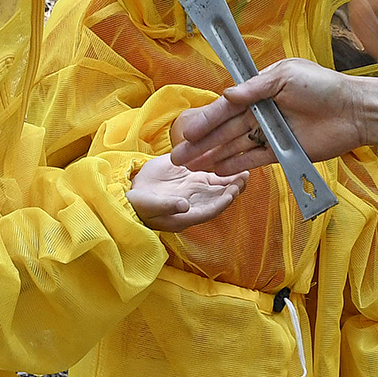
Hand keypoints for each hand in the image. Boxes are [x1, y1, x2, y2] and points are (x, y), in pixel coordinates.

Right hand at [125, 154, 248, 231]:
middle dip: (234, 189)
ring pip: (219, 186)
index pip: (210, 210)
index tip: (232, 193)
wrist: (132, 193)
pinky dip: (222, 170)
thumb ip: (168, 206)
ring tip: (244, 171)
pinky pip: (212, 174)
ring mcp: (196, 189)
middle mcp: (197, 203)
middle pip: (220, 198)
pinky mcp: (193, 176)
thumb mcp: (150, 205)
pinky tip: (231, 161)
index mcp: (188, 214)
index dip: (222, 202)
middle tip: (244, 177)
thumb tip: (184, 206)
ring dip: (232, 180)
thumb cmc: (141, 205)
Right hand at [169, 57, 365, 175]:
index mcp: (260, 91)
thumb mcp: (286, 76)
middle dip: (202, 143)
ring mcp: (272, 134)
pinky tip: (217, 171)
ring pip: (236, 146)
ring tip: (191, 167)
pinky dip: (237, 165)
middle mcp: (262, 113)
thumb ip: (254, 88)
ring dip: (214, 156)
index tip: (187, 132)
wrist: (354, 111)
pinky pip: (255, 160)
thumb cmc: (322, 86)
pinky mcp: (283, 152)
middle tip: (178, 157)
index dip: (207, 120)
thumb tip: (226, 95)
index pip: (227, 108)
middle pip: (226, 130)